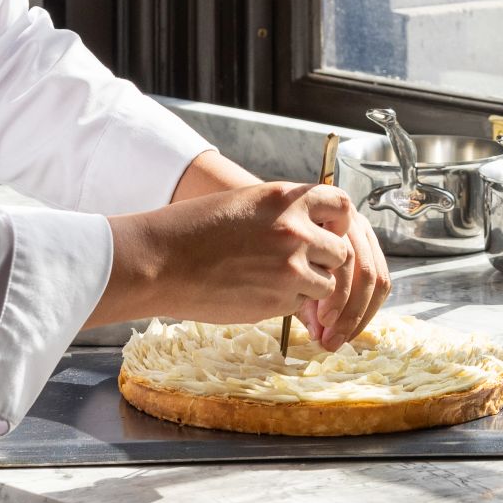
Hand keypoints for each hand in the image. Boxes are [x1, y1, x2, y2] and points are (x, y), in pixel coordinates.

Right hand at [93, 178, 390, 351]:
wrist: (160, 260)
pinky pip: (299, 304)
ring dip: (311, 287)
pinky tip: (258, 294)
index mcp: (285, 198)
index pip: (341, 206)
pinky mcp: (278, 300)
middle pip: (342, 251)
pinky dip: (288, 304)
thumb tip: (311, 229)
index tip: (331, 233)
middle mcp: (294, 229)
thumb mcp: (245, 204)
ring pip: (326, 283)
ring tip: (276, 283)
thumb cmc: (192, 229)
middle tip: (306, 268)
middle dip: (328, 263)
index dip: (340, 224)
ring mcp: (289, 267)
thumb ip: (281, 212)